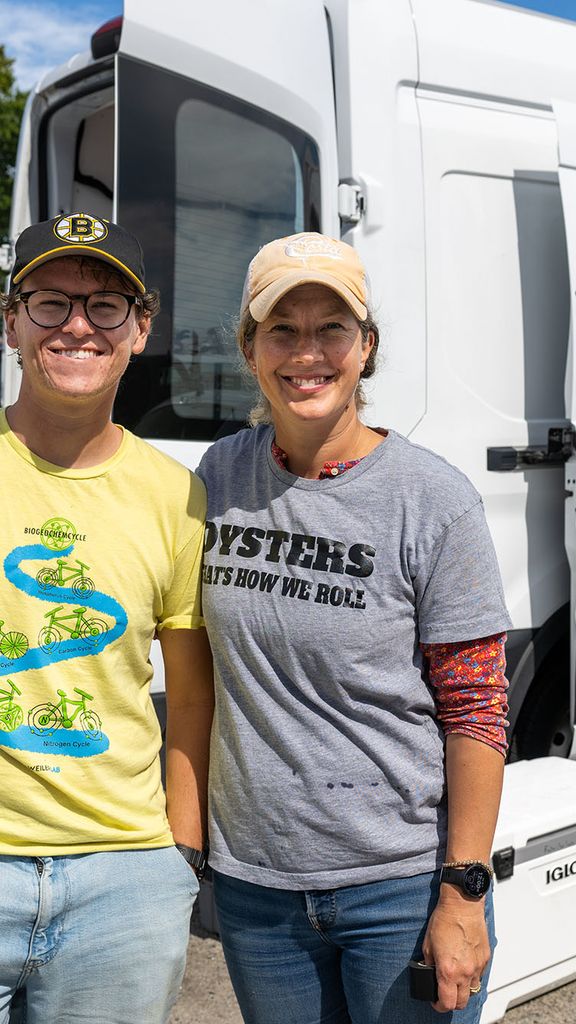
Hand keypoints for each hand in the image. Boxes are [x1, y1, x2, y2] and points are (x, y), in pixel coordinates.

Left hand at [421, 887, 490, 1012]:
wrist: (462, 905)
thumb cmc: (444, 920)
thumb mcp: (428, 944)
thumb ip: (429, 963)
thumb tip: (429, 972)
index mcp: (449, 970)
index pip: (446, 1003)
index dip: (439, 1006)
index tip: (435, 1001)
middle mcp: (465, 972)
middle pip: (461, 1003)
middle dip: (452, 1002)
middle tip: (444, 994)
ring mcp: (477, 966)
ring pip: (472, 991)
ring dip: (463, 990)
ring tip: (455, 979)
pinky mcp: (485, 958)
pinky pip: (479, 976)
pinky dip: (472, 976)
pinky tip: (464, 966)